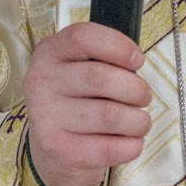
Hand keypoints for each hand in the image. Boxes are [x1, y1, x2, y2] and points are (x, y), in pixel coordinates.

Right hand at [22, 23, 150, 185]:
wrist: (52, 147)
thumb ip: (103, 58)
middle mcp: (41, 81)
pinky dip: (130, 146)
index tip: (137, 60)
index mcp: (49, 52)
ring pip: (109, 115)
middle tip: (143, 97)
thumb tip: (135, 64)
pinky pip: (107, 148)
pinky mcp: (58, 148)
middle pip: (101, 78)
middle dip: (136, 89)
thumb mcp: (79, 67)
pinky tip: (132, 141)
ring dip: (137, 120)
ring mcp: (46, 117)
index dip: (118, 46)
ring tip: (140, 122)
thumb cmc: (78, 99)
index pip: (83, 37)